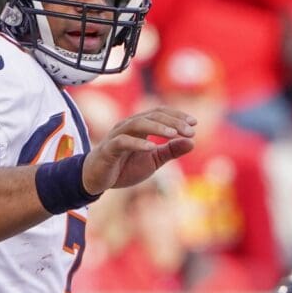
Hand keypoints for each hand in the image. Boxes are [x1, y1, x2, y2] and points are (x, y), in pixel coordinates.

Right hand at [82, 107, 196, 194]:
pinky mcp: (108, 149)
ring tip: (174, 133)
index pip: (160, 113)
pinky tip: (152, 147)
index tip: (194, 123)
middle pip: (152, 115)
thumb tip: (193, 142)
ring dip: (157, 127)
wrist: (96, 179)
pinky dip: (137, 143)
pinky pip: (123, 141)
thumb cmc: (125, 167)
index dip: (177, 115)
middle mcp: (128, 126)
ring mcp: (117, 136)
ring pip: (138, 123)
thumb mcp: (153, 160)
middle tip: (190, 130)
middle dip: (173, 121)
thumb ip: (171, 151)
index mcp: (140, 126)